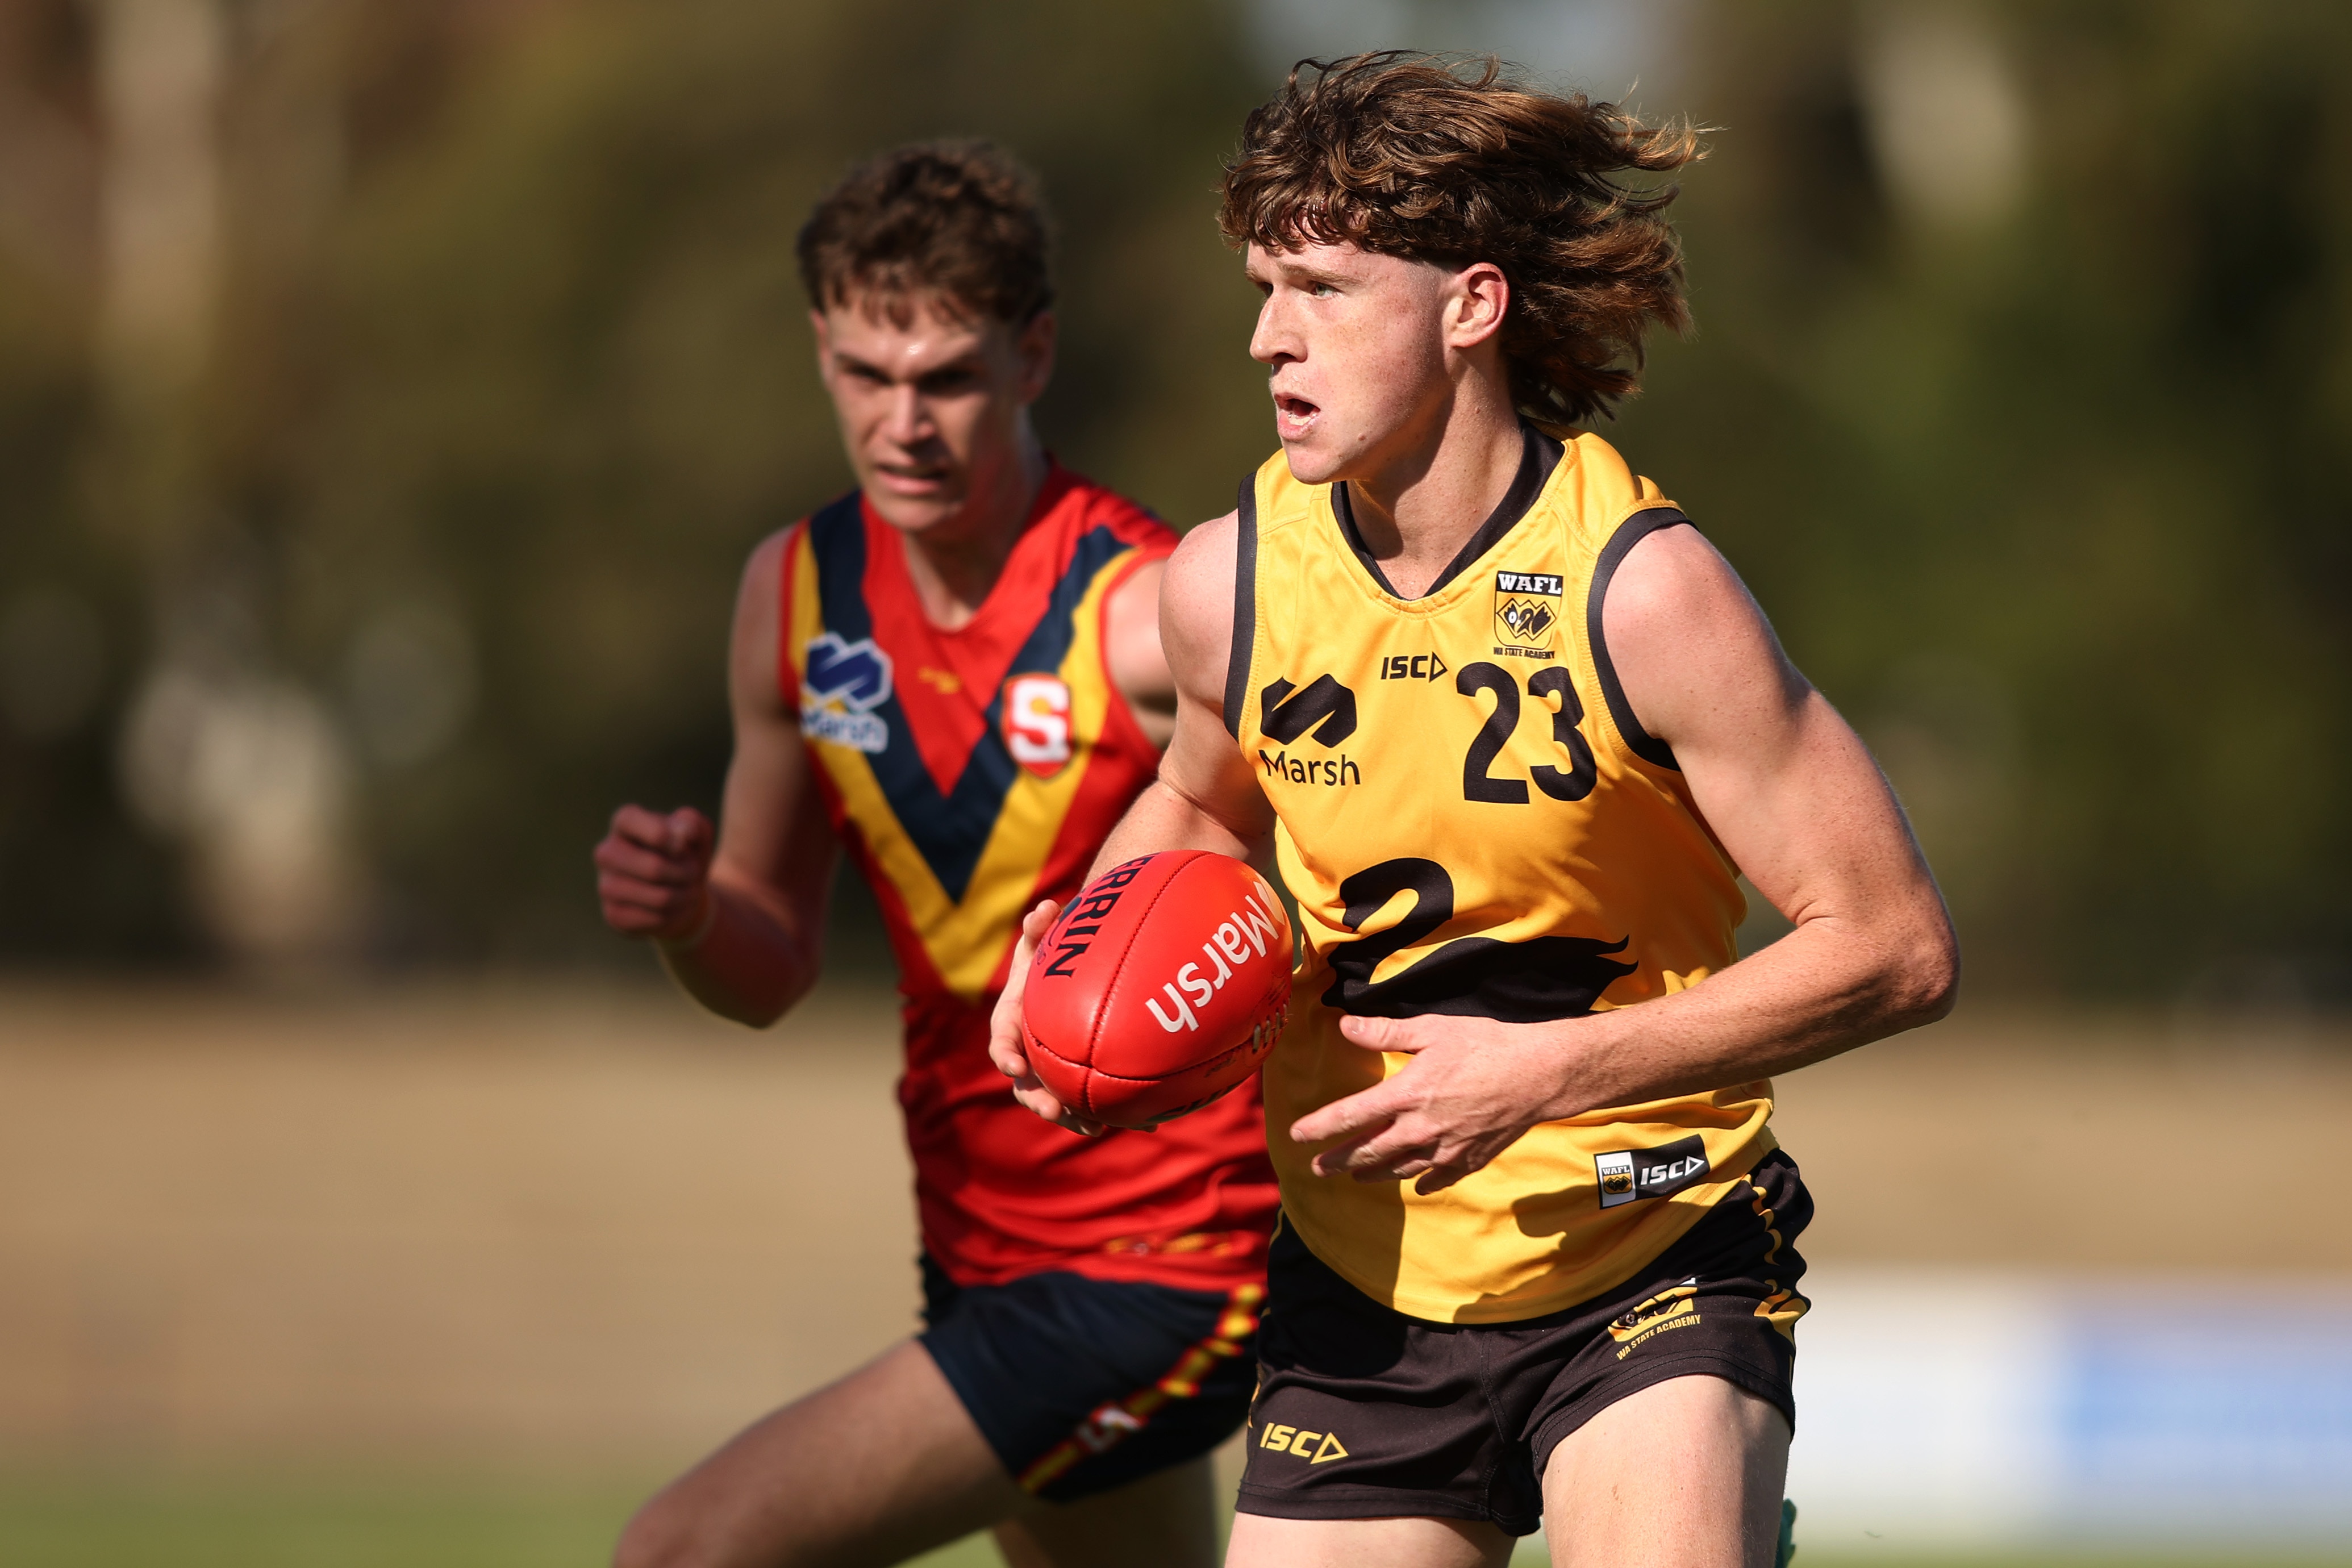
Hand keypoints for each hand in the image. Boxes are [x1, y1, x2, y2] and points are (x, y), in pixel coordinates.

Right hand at [595, 805, 715, 942]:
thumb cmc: (685, 855)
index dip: (662, 834)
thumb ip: (692, 823)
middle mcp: (606, 852)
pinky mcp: (613, 914)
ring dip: (685, 896)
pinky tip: (675, 907)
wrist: (680, 891)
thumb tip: (682, 833)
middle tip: (693, 872)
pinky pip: (654, 919)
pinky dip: (676, 915)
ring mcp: (606, 885)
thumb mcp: (697, 833)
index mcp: (624, 823)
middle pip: (653, 868)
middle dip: (685, 873)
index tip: (682, 846)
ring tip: (689, 890)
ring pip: (659, 898)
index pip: (630, 820)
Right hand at [987, 899, 1105, 1136]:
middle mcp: (1029, 1054)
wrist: (1065, 974)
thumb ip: (1038, 926)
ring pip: (1061, 1101)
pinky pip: (1094, 1100)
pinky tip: (1146, 1123)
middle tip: (1057, 1110)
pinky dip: (1116, 1113)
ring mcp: (1053, 1070)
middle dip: (1040, 1101)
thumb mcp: (1038, 940)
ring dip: (1076, 1117)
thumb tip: (1044, 909)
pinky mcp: (1078, 1077)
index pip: (1002, 1045)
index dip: (1007, 1058)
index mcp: (1012, 1025)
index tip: (1015, 1068)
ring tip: (1097, 1127)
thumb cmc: (1046, 956)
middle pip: (1028, 1087)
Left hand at [1287, 1014, 1574, 1193]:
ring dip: (1373, 1174)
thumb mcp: (1432, 1030)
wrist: (1540, 1074)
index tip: (1295, 1137)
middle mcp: (1419, 1129)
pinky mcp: (1470, 1159)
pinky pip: (1439, 1178)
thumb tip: (1346, 1027)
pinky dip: (1423, 1182)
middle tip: (1318, 1169)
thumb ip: (1385, 1032)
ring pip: (1399, 1169)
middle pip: (1367, 1153)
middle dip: (1338, 1162)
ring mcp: (1445, 1149)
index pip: (1349, 1116)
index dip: (1318, 1128)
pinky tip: (1417, 1185)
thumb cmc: (1486, 1045)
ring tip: (1357, 1177)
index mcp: (1405, 1095)